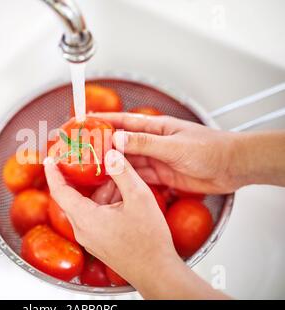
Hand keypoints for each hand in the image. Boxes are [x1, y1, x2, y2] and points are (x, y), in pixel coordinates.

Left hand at [44, 150, 226, 298]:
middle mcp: (82, 230)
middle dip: (86, 180)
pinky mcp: (99, 244)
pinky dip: (105, 205)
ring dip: (101, 192)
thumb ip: (122, 172)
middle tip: (94, 163)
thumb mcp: (138, 197)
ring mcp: (90, 239)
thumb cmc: (148, 240)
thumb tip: (111, 152)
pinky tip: (123, 199)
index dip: (53, 173)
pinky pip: (94, 218)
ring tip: (121, 182)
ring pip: (88, 207)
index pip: (59, 191)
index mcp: (85, 218)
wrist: (157, 272)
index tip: (50, 159)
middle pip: (76, 197)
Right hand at [93, 112, 241, 193]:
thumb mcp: (174, 146)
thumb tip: (117, 139)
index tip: (83, 121)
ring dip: (112, 164)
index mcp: (155, 127)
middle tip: (82, 151)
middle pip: (121, 143)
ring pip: (127, 161)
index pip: (123, 121)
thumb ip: (145, 144)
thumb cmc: (209, 149)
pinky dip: (125, 178)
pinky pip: (138, 176)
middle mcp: (152, 142)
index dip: (102, 120)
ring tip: (91, 169)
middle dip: (102, 145)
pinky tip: (112, 182)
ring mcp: (156, 159)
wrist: (232, 167)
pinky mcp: (161, 175)